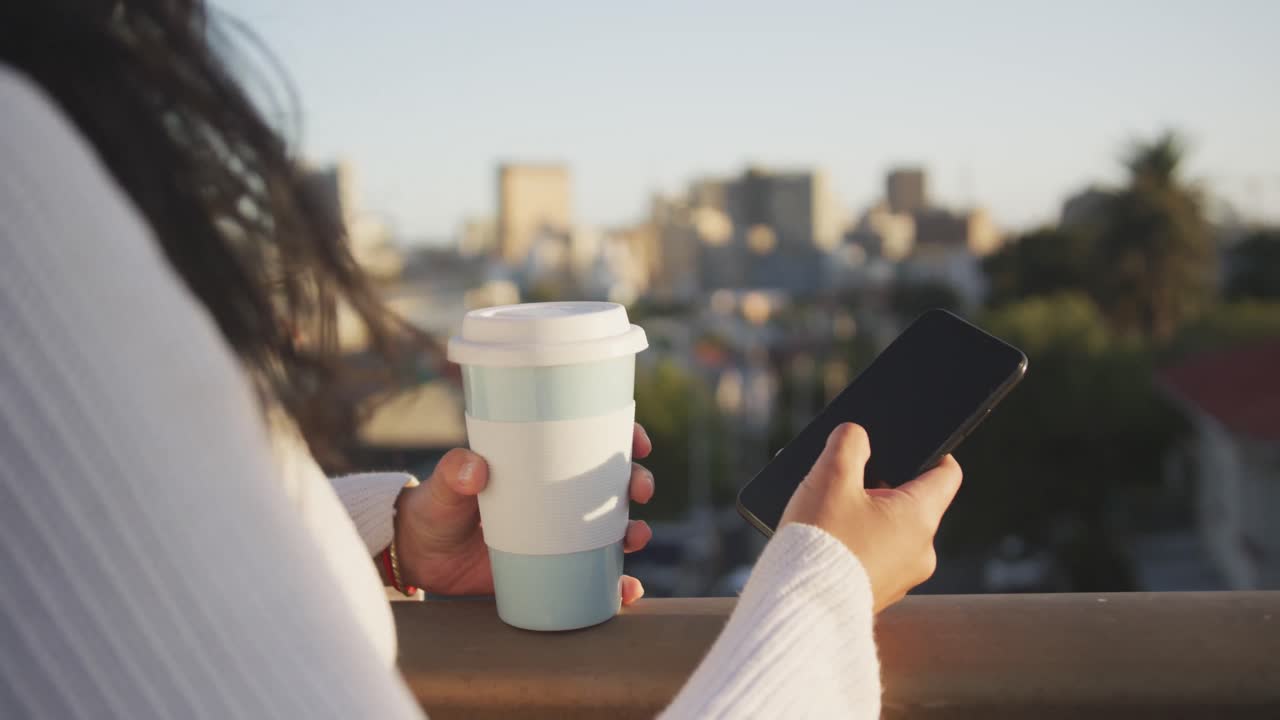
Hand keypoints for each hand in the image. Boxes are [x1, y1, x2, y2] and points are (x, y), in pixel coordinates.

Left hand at [393, 423, 656, 603]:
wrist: (420, 558)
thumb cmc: (434, 509)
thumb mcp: (442, 489)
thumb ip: (453, 474)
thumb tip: (473, 468)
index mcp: (538, 462)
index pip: (589, 440)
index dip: (621, 435)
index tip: (637, 441)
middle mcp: (556, 495)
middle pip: (611, 483)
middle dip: (636, 482)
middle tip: (639, 490)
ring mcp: (558, 533)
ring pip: (612, 527)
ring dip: (635, 530)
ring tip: (637, 537)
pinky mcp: (553, 568)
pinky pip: (594, 574)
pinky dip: (616, 582)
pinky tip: (628, 589)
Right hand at [780, 423, 961, 612]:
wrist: (800, 607)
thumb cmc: (820, 540)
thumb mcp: (829, 476)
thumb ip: (848, 442)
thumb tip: (857, 435)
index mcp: (920, 518)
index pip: (947, 474)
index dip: (931, 451)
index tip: (910, 443)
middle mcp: (922, 551)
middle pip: (911, 501)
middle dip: (879, 484)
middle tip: (846, 476)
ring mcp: (902, 578)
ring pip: (890, 530)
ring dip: (863, 514)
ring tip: (826, 507)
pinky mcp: (878, 594)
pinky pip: (875, 556)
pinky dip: (855, 541)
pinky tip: (824, 536)